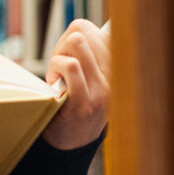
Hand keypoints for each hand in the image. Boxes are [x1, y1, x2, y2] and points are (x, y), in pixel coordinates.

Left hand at [43, 19, 110, 150]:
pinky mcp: (85, 102)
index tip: (72, 54)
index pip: (101, 29)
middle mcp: (116, 76)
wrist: (73, 145)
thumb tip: (79, 31)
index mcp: (119, 67)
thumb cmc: (77, 105)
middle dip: (63, 44)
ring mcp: (102, 90)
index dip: (79, 34)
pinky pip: (71, 66)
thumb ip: (93, 56)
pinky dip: (56, 67)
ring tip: (57, 76)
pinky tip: (54, 83)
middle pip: (83, 29)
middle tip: (60, 67)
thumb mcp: (94, 79)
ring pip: (77, 41)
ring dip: (58, 55)